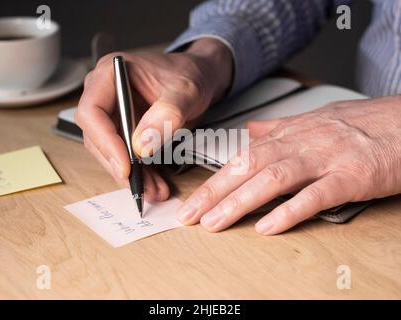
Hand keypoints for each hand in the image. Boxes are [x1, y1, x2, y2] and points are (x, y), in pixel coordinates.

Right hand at [75, 39, 232, 200]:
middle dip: (120, 166)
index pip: (91, 111)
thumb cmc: (190, 75)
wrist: (199, 77)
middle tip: (142, 187)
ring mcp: (113, 113)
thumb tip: (142, 146)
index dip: (105, 141)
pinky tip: (154, 185)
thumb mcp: (186, 91)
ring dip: (131, 175)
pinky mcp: (124, 129)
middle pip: (97, 137)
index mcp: (111, 74)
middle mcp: (105, 94)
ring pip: (110, 151)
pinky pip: (125, 155)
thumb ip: (167, 113)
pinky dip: (140, 173)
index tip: (126, 165)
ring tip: (154, 191)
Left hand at [177, 95, 400, 234]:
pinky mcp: (351, 176)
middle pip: (248, 166)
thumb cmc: (360, 124)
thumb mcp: (312, 121)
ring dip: (240, 202)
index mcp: (290, 133)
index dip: (213, 180)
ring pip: (273, 178)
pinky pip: (316, 195)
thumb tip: (250, 133)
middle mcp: (301, 143)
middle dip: (214, 192)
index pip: (241, 157)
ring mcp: (325, 159)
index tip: (192, 201)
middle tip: (189, 215)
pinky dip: (290, 212)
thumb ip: (278, 130)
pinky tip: (267, 227)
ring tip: (215, 222)